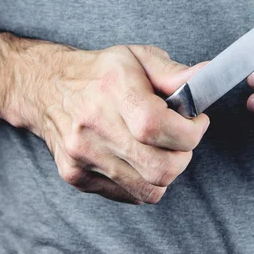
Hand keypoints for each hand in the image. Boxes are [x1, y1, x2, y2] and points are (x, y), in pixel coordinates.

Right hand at [5, 44, 208, 203]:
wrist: (46, 88)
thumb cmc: (100, 73)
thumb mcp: (139, 58)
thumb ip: (175, 72)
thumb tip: (207, 78)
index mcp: (113, 90)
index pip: (157, 127)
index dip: (189, 132)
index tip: (196, 122)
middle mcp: (93, 127)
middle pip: (160, 168)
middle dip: (184, 156)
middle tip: (182, 138)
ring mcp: (83, 156)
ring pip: (149, 189)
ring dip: (166, 171)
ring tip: (160, 147)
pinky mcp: (77, 177)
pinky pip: (129, 195)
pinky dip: (144, 180)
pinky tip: (138, 156)